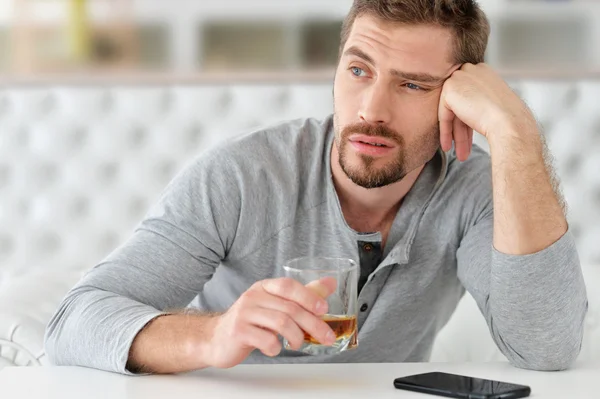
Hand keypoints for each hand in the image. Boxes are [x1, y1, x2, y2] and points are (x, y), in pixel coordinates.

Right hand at [204, 277, 336, 367]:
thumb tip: (330, 283)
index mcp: (264, 288)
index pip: (288, 286)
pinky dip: (276, 347)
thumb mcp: (276, 304)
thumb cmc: (251, 321)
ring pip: (281, 323)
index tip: (324, 309)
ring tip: (297, 343)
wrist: (216, 338)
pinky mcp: (238, 331)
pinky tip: (275, 348)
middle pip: (290, 308)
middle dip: (313, 324)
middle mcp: (253, 297)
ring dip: (297, 337)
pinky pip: (266, 339)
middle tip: (327, 337)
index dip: (308, 296)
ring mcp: (245, 313)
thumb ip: (303, 295)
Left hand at [438, 63, 536, 160]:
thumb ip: (477, 103)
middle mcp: (471, 70)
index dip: (467, 120)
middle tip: (462, 148)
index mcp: (484, 72)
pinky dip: (445, 130)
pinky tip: (448, 145)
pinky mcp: (450, 88)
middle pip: (459, 104)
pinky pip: (444, 113)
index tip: (468, 136)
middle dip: (461, 129)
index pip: (469, 97)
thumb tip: (464, 113)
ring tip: (459, 153)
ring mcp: (460, 77)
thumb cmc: (509, 118)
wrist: (509, 122)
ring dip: (455, 134)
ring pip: (452, 111)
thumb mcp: (493, 105)